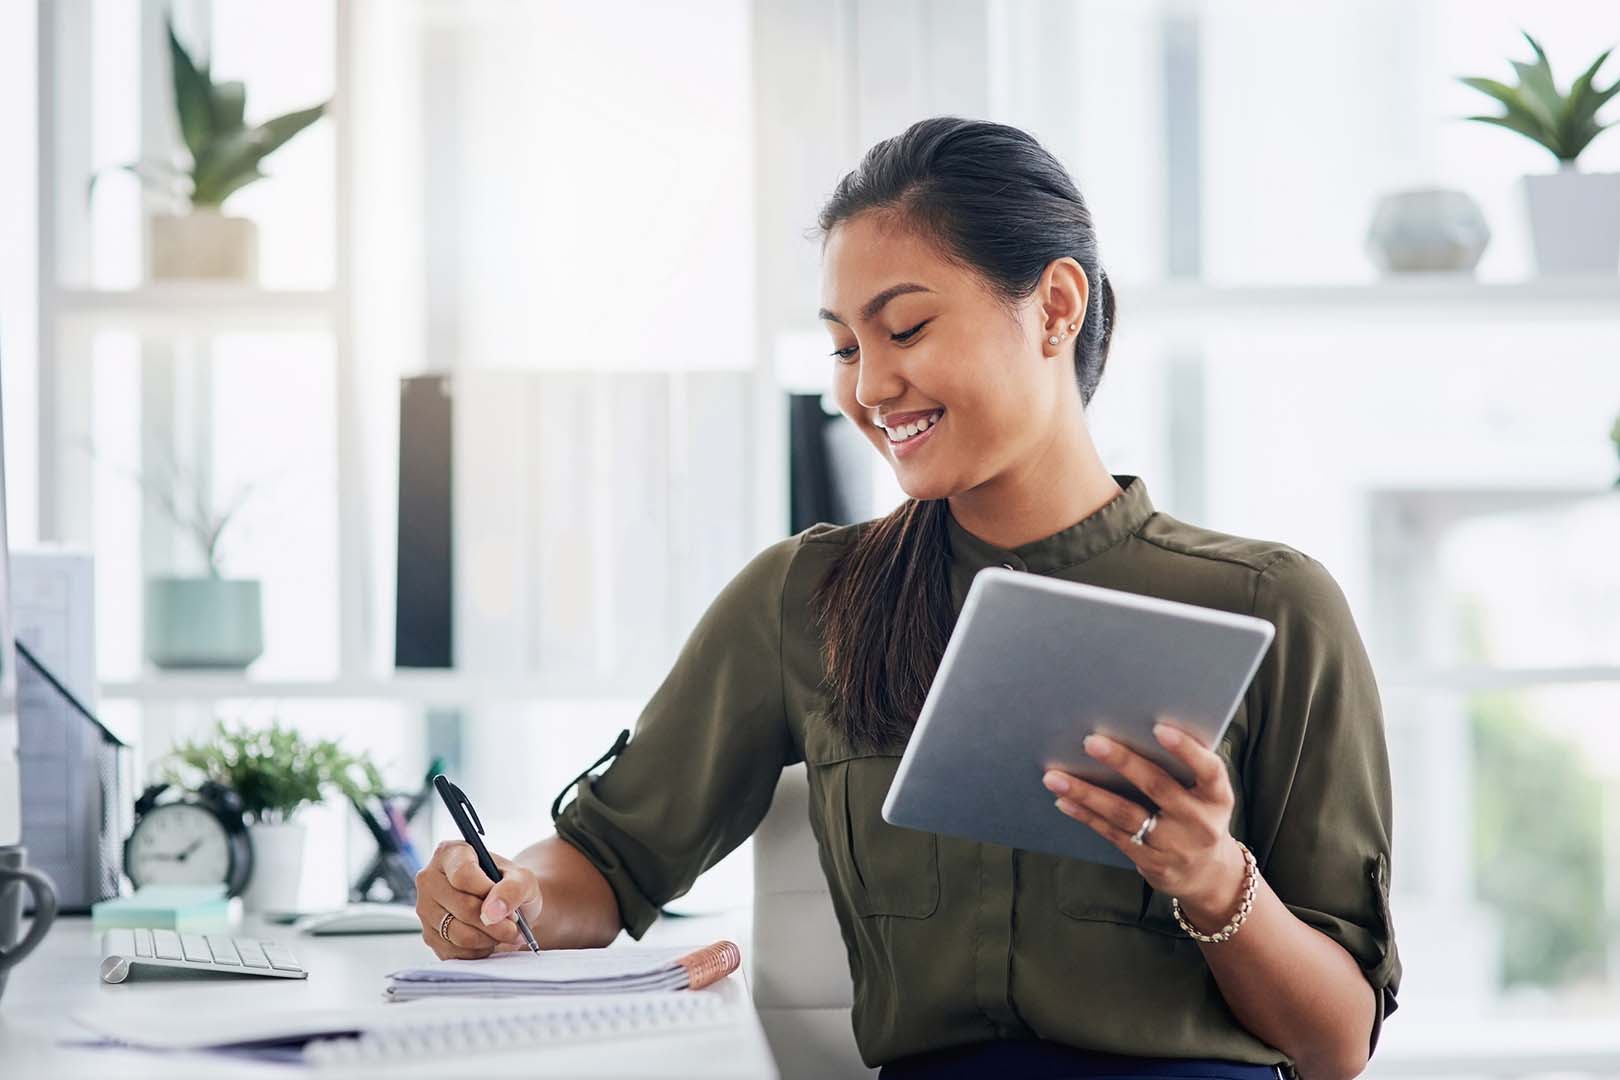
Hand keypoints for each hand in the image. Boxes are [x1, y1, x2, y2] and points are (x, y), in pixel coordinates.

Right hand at [414, 840, 542, 958]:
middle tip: (514, 927)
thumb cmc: (510, 885)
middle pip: (462, 907)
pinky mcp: (429, 936)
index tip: (506, 902)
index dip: (488, 892)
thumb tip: (492, 912)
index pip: (463, 874)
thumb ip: (512, 889)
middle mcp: (430, 879)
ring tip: (504, 932)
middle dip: (495, 923)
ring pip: (459, 934)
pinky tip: (488, 940)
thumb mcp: (522, 878)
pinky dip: (478, 951)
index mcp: (450, 853)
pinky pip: (455, 952)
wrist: (504, 904)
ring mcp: (426, 909)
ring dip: (489, 939)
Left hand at [1042, 722, 1244, 923]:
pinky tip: (1063, 800)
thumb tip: (1131, 729)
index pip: (1208, 770)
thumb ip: (1184, 769)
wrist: (1208, 875)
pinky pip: (1112, 833)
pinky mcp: (1150, 861)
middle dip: (1123, 762)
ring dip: (1087, 793)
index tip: (1159, 728)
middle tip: (1090, 741)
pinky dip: (1086, 815)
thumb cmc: (1199, 816)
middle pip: (1158, 787)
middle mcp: (1199, 822)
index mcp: (1217, 798)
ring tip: (1055, 776)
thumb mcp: (1207, 796)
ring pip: (1125, 814)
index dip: (1186, 750)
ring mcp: (1174, 845)